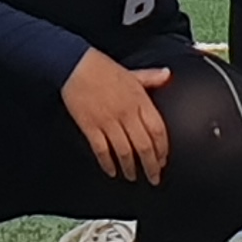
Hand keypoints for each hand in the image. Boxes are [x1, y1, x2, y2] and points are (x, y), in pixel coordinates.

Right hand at [62, 47, 174, 183]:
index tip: (163, 160)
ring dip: (130, 167)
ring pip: (125, 151)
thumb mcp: (131, 72)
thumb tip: (167, 75)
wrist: (74, 65)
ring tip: (133, 176)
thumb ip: (151, 77)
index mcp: (139, 100)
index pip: (158, 130)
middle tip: (154, 177)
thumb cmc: (101, 67)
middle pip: (144, 146)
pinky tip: (111, 170)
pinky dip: (107, 163)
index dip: (162, 148)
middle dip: (151, 166)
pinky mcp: (90, 126)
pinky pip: (102, 150)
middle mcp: (126, 113)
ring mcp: (108, 121)